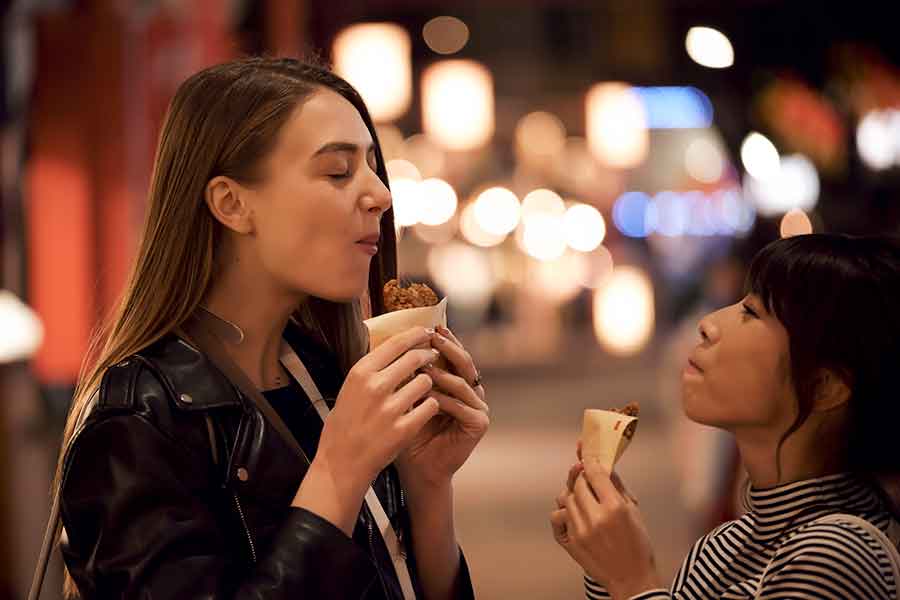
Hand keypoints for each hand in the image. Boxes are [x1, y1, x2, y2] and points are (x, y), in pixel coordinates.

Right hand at [315, 326, 441, 492]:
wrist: (342, 463)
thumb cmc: (345, 424)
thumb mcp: (350, 389)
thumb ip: (372, 370)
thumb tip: (396, 347)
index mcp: (360, 373)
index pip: (396, 343)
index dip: (416, 334)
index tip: (427, 332)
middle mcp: (375, 386)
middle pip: (415, 358)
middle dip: (428, 355)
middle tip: (434, 356)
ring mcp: (390, 408)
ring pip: (425, 381)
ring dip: (428, 383)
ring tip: (424, 389)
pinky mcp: (403, 429)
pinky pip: (430, 406)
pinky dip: (431, 405)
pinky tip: (426, 408)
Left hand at [395, 326, 488, 491]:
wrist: (417, 468)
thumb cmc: (408, 431)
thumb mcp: (407, 396)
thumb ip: (409, 373)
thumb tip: (398, 341)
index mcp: (458, 383)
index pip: (453, 355)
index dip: (444, 340)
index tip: (428, 326)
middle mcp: (472, 392)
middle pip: (464, 363)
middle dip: (449, 348)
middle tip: (434, 335)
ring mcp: (478, 407)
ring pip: (462, 382)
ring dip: (443, 372)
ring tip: (425, 364)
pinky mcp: (479, 423)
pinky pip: (461, 406)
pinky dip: (444, 399)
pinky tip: (428, 395)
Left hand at [549, 458, 659, 598]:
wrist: (631, 578)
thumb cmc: (637, 545)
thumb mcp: (634, 511)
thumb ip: (618, 486)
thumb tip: (605, 466)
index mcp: (614, 508)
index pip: (594, 474)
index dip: (590, 463)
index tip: (588, 459)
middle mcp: (595, 517)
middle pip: (578, 483)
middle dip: (582, 478)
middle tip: (588, 480)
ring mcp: (580, 530)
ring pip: (566, 498)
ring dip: (574, 494)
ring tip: (585, 499)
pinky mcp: (570, 541)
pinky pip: (558, 515)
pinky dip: (565, 511)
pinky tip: (575, 513)